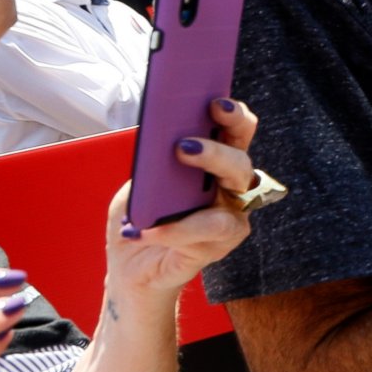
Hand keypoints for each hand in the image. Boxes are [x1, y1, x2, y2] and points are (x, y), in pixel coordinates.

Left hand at [107, 98, 259, 304]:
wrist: (130, 270)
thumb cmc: (139, 221)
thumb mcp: (139, 185)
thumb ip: (154, 166)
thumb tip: (161, 142)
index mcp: (214, 166)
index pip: (235, 133)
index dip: (234, 116)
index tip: (216, 101)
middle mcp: (229, 189)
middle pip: (241, 159)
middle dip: (219, 145)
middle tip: (185, 143)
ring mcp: (229, 218)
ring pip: (238, 189)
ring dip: (211, 169)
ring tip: (177, 162)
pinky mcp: (219, 246)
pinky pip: (208, 230)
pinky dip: (176, 228)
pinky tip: (145, 228)